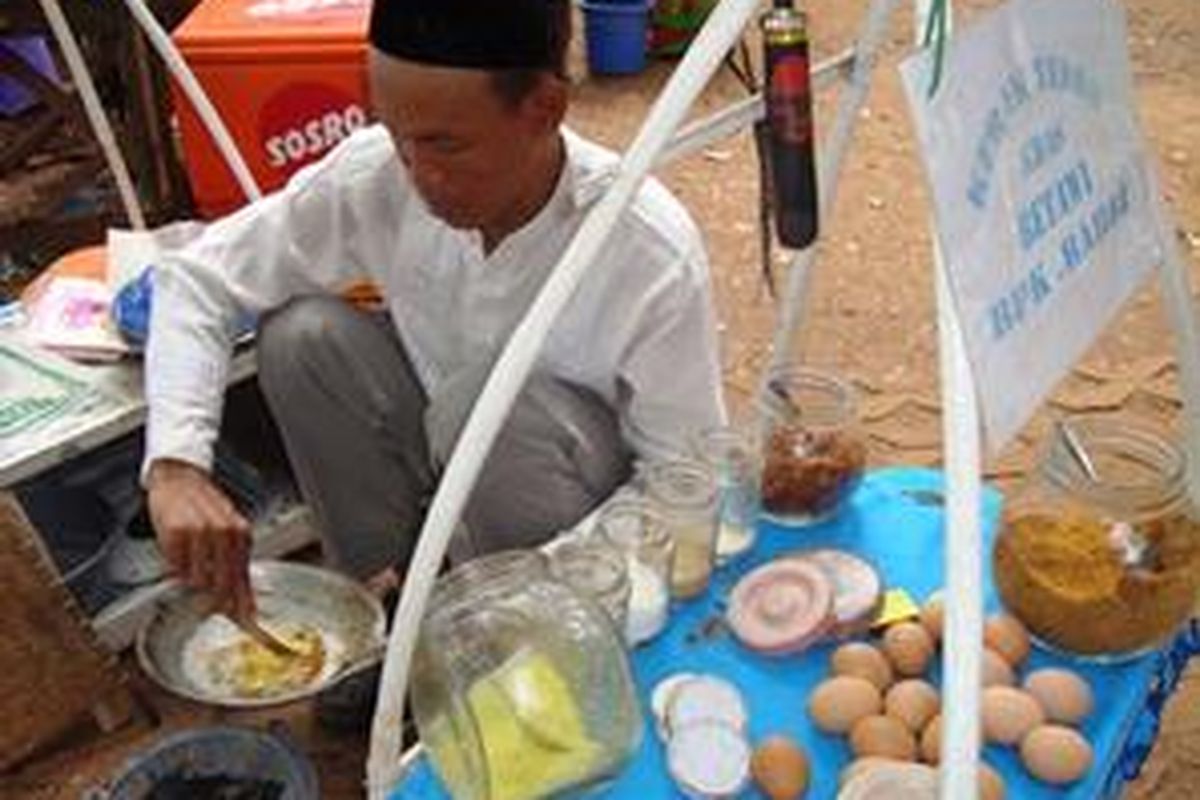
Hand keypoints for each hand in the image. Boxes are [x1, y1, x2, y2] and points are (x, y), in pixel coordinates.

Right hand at [146, 459, 253, 617]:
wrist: (179, 477)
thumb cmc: (203, 503)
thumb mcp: (228, 527)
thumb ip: (233, 559)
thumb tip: (240, 595)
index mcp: (241, 533)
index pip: (243, 576)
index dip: (243, 602)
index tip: (246, 621)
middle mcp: (224, 533)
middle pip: (223, 582)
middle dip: (219, 600)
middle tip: (215, 609)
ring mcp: (200, 533)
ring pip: (198, 578)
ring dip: (194, 579)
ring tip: (191, 562)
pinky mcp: (177, 533)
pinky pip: (176, 566)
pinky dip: (177, 566)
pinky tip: (179, 553)